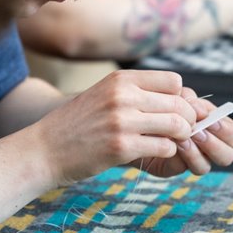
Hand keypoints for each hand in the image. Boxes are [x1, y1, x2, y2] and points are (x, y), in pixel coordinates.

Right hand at [31, 70, 198, 184]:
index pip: (174, 81)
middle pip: (180, 104)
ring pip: (177, 125)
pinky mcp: (121, 147)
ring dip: (180, 137)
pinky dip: (167, 152)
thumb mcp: (103, 95)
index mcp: (120, 79)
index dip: (181, 98)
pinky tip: (155, 153)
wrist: (44, 149)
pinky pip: (164, 147)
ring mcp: (122, 121)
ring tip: (171, 142)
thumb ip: (135, 93)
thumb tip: (180, 98)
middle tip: (183, 132)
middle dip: (188, 120)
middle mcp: (122, 96)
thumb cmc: (77, 125)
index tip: (177, 112)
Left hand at [139, 88, 232, 177]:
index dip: (227, 130)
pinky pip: (185, 168)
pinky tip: (174, 144)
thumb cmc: (160, 104)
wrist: (134, 117)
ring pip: (206, 166)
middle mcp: (208, 147)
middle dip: (215, 144)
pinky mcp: (175, 167)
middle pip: (228, 155)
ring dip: (197, 151)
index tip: (211, 120)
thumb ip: (189, 100)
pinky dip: (182, 156)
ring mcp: (192, 159)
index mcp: (216, 128)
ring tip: (184, 137)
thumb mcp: (176, 95)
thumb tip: (199, 109)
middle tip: (199, 132)